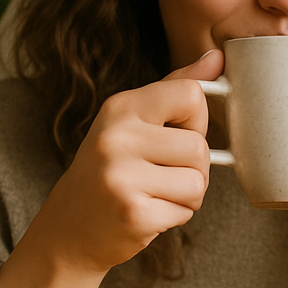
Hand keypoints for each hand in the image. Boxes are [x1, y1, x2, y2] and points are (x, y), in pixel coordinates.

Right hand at [0, 50, 223, 287]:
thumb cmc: (113, 168)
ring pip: (198, 182)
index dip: (196, 121)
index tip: (175, 134)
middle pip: (199, 147)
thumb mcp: (134, 121)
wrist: (69, 229)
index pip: (191, 95)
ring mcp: (121, 177)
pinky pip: (186, 211)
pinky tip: (147, 212)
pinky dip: (175, 216)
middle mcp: (116, 138)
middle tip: (160, 175)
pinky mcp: (133, 214)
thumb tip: (218, 58)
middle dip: (192, 168)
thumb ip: (176, 89)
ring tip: (153, 194)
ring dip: (186, 195)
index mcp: (120, 107)